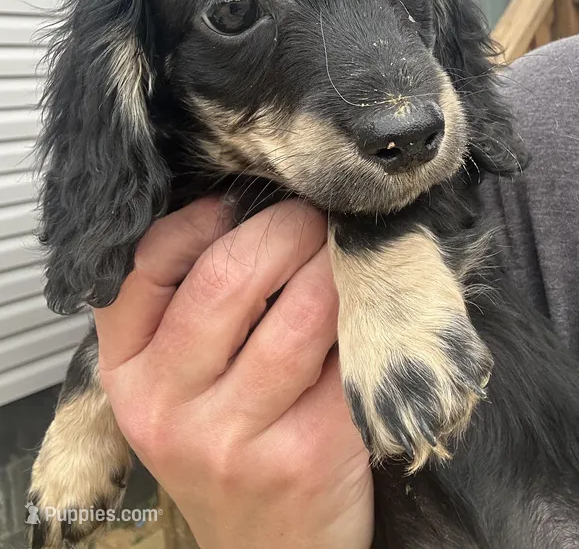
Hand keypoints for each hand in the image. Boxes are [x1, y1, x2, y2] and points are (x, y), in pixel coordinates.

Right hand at [94, 198, 373, 548]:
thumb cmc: (225, 446)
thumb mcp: (178, 381)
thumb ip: (190, 306)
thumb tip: (247, 209)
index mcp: (128, 372)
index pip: (145, 266)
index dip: (199, 221)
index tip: (235, 206)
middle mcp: (168, 406)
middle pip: (229, 278)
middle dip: (286, 229)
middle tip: (312, 218)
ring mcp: (234, 438)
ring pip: (301, 313)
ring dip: (334, 267)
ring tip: (344, 254)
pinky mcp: (305, 456)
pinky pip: (346, 357)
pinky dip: (364, 321)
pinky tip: (366, 313)